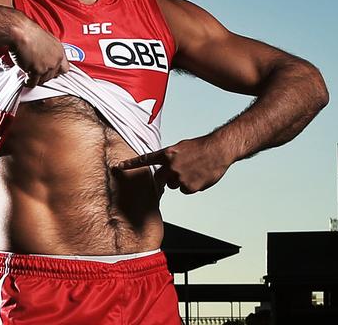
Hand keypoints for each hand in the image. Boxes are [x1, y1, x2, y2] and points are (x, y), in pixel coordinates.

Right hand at [10, 15, 69, 87]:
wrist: (20, 32)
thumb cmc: (29, 32)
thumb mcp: (46, 39)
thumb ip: (50, 51)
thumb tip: (47, 57)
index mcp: (59, 51)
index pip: (64, 68)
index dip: (56, 71)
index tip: (50, 71)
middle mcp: (56, 59)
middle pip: (52, 76)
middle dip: (44, 74)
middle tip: (36, 71)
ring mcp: (47, 66)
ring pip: (43, 80)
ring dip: (36, 78)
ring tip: (30, 73)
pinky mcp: (37, 71)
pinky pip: (33, 82)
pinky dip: (28, 82)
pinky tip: (25, 78)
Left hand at [112, 136, 231, 193]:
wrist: (218, 150)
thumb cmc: (200, 147)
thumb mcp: (181, 148)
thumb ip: (169, 157)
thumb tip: (163, 167)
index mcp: (167, 154)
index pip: (145, 160)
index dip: (131, 164)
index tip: (119, 166)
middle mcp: (171, 167)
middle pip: (161, 178)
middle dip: (166, 177)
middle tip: (179, 170)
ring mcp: (180, 178)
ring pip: (174, 185)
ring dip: (180, 181)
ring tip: (193, 171)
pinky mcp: (189, 187)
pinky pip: (185, 190)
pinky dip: (191, 186)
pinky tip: (199, 176)